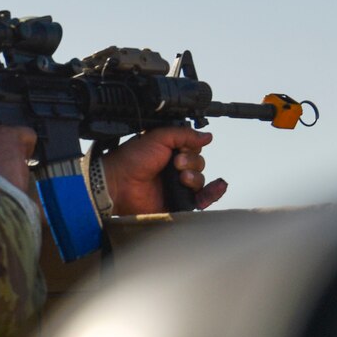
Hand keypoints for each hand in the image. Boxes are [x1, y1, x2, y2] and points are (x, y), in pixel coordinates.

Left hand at [99, 128, 227, 214]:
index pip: (193, 149)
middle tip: (175, 164)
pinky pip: (201, 199)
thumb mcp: (158, 137)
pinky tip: (217, 186)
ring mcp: (175, 186)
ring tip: (180, 177)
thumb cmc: (131, 159)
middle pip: (199, 164)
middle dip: (191, 162)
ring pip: (200, 180)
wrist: (118, 182)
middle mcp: (173, 169)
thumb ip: (184, 134)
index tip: (179, 151)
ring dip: (194, 177)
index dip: (191, 149)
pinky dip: (212, 193)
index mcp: (169, 152)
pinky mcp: (176, 202)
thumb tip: (207, 136)